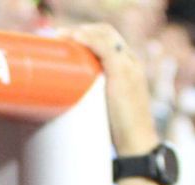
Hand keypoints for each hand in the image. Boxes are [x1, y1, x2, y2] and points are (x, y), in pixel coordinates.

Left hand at [60, 24, 160, 156]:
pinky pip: (106, 48)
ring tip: (61, 35)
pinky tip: (74, 39)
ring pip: (106, 35)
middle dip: (82, 29)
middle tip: (58, 35)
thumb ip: (93, 95)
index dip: (87, 34)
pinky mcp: (123, 75)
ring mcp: (129, 67)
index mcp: (129, 67)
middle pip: (107, 32)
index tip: (66, 38)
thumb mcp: (105, 106)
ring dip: (81, 31)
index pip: (109, 39)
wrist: (136, 144)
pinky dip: (89, 40)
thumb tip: (68, 98)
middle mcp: (131, 63)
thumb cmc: (118, 130)